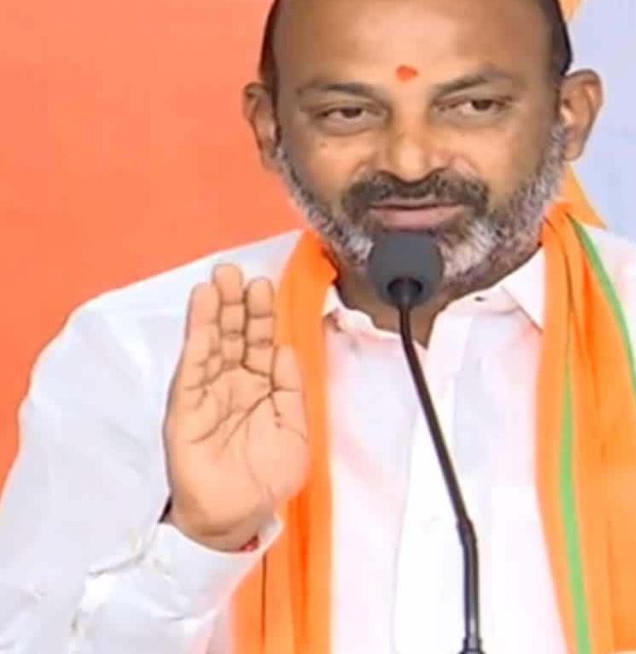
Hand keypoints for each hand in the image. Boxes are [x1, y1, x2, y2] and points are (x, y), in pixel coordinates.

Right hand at [163, 264, 308, 551]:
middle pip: (234, 335)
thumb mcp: (294, 432)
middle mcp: (233, 384)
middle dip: (235, 303)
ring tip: (216, 281)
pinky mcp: (186, 409)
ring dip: (213, 313)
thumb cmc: (266, 479)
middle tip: (235, 271)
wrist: (236, 518)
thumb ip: (291, 391)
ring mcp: (208, 394)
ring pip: (211, 345)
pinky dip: (197, 342)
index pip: (259, 343)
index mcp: (261, 388)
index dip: (261, 315)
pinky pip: (192, 370)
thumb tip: (283, 350)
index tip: (263, 286)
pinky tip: (201, 317)